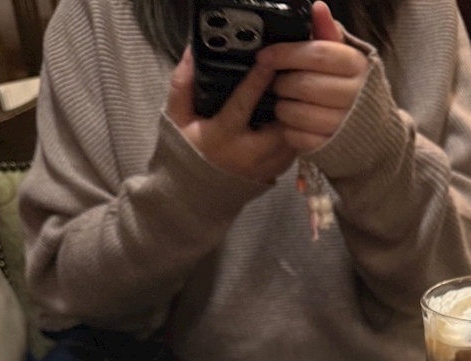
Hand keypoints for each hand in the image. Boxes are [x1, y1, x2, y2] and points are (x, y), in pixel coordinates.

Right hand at [166, 47, 295, 182]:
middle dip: (287, 104)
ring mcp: (262, 168)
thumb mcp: (177, 119)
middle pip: (279, 125)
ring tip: (293, 100)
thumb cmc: (186, 152)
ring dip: (293, 120)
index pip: (243, 104)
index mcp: (222, 137)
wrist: (194, 195)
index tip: (269, 61)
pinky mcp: (272, 175)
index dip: (258, 80)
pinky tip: (289, 122)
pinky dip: (293, 136)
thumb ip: (182, 86)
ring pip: (290, 140)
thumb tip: (190, 53)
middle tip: (289, 83)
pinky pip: (291, 153)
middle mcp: (246, 155)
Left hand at [256, 1, 368, 152]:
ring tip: (285, 102)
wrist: (373, 133)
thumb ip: (329, 35)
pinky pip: (299, 137)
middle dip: (282, 83)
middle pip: (304, 85)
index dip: (286, 53)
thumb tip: (318, 7)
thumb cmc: (353, 89)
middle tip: (278, 83)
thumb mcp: (344, 59)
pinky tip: (293, 122)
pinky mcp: (331, 148)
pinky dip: (289, 129)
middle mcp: (355, 95)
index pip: (317, 54)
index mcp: (357, 66)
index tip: (266, 56)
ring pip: (298, 112)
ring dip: (283, 107)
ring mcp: (344, 125)